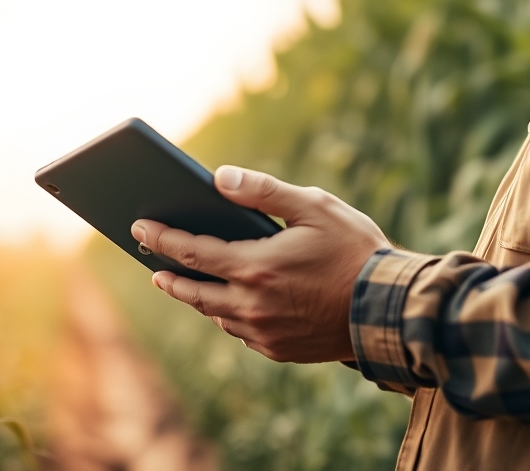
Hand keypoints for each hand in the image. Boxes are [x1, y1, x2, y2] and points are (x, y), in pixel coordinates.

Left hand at [130, 166, 389, 362]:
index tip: (139, 227)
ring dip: (197, 298)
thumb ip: (263, 191)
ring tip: (184, 282)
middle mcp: (252, 305)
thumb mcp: (314, 206)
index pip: (191, 250)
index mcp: (255, 266)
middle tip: (152, 265)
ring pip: (216, 315)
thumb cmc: (356, 250)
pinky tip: (229, 304)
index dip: (160, 237)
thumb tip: (219, 178)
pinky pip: (242, 333)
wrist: (391, 310)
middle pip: (194, 291)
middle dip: (169, 275)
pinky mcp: (279, 350)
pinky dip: (229, 316)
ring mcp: (264, 333)